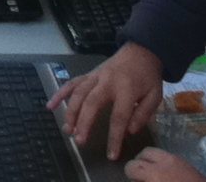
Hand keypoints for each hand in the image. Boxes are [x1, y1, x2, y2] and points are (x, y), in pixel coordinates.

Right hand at [47, 42, 162, 159]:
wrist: (141, 50)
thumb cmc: (148, 76)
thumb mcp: (154, 95)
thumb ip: (143, 114)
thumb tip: (128, 131)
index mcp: (127, 88)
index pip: (119, 116)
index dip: (114, 137)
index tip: (111, 154)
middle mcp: (107, 81)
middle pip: (92, 102)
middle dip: (84, 122)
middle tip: (79, 140)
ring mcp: (96, 76)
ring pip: (78, 93)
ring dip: (71, 111)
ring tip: (67, 129)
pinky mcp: (89, 74)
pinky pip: (72, 83)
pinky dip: (60, 93)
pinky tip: (50, 105)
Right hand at [125, 148, 205, 181]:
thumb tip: (137, 179)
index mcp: (155, 173)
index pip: (132, 165)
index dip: (129, 173)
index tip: (133, 180)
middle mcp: (165, 161)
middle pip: (145, 152)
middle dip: (140, 163)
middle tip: (141, 177)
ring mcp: (178, 160)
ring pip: (158, 153)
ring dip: (152, 162)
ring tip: (154, 176)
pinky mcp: (188, 163)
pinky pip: (170, 157)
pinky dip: (164, 163)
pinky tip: (167, 176)